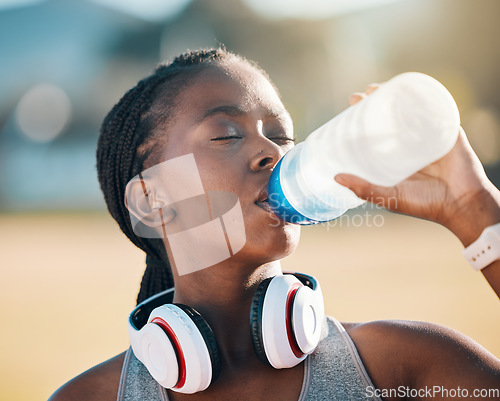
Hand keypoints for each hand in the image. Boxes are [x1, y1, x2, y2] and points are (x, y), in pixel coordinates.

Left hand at [335, 84, 499, 245]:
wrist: (462, 203)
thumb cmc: (426, 204)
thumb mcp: (389, 197)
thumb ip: (364, 188)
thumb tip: (336, 176)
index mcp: (395, 159)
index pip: (374, 135)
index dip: (360, 122)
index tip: (347, 113)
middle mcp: (409, 145)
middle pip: (388, 118)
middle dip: (372, 104)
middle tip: (358, 96)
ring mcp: (428, 136)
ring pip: (408, 110)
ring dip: (393, 96)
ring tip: (376, 89)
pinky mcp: (446, 130)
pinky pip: (434, 109)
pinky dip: (421, 97)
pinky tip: (406, 88)